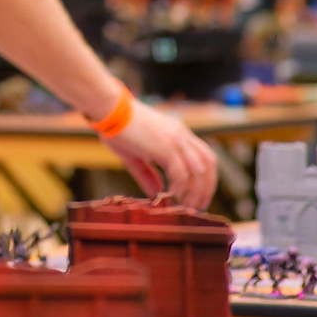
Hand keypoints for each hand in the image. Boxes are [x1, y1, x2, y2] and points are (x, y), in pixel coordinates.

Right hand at [104, 102, 219, 209]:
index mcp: (178, 133)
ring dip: (195, 191)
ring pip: (199, 171)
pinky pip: (180, 173)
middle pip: (208, 164)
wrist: (108, 109)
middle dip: (206, 188)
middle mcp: (182, 135)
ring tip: (185, 206)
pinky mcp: (166, 146)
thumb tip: (157, 195)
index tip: (199, 196)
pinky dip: (179, 188)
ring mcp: (176, 140)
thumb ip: (148, 175)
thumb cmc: (117, 129)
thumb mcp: (135, 156)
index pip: (205, 157)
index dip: (207, 178)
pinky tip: (171, 196)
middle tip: (198, 207)